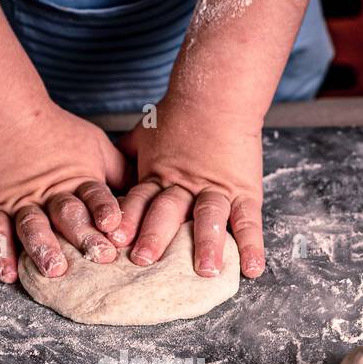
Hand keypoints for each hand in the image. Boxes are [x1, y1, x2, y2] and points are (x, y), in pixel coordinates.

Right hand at [0, 103, 129, 282]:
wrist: (6, 115)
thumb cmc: (57, 132)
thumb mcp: (96, 146)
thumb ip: (119, 171)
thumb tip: (146, 190)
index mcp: (78, 181)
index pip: (94, 195)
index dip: (104, 209)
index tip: (113, 225)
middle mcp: (51, 195)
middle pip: (67, 215)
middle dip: (83, 236)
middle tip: (97, 256)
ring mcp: (22, 203)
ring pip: (33, 226)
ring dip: (43, 248)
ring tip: (53, 269)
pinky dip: (0, 252)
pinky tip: (7, 273)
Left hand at [117, 103, 265, 279]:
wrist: (217, 92)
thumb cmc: (179, 112)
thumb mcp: (146, 132)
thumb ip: (128, 153)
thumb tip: (110, 168)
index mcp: (159, 176)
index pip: (140, 200)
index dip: (128, 219)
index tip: (115, 239)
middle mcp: (186, 186)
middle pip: (168, 211)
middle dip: (156, 235)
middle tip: (144, 260)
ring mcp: (217, 189)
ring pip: (209, 217)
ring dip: (207, 244)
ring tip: (205, 271)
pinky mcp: (244, 191)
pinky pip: (249, 220)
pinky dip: (252, 244)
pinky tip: (252, 268)